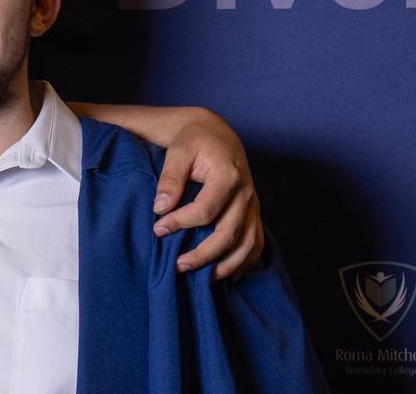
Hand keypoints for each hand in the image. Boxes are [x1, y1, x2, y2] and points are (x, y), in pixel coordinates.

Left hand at [151, 110, 261, 280]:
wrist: (217, 134)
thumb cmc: (194, 142)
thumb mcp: (178, 152)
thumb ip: (170, 179)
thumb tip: (160, 208)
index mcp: (227, 176)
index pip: (205, 210)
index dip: (180, 223)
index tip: (158, 228)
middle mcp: (246, 193)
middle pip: (229, 233)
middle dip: (203, 254)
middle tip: (177, 266)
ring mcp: (253, 205)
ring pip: (248, 244)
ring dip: (226, 265)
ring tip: (202, 279)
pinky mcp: (254, 212)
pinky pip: (257, 243)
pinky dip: (246, 262)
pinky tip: (230, 276)